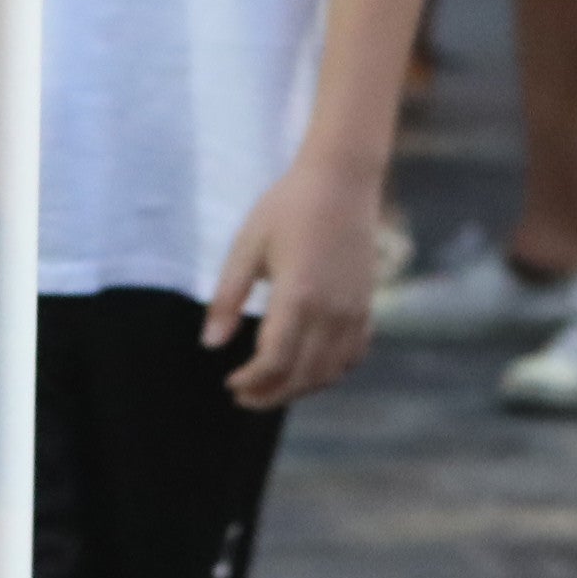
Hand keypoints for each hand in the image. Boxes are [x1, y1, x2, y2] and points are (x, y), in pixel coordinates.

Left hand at [204, 154, 384, 408]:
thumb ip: (227, 297)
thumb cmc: (287, 208)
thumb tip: (210, 344)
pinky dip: (329, 373)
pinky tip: (306, 370)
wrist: (341, 181)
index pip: (274, 362)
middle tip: (243, 397)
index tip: (230, 383)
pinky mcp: (366, 307)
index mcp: (298, 295)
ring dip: (298, 389)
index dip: (251, 382)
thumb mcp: (246, 245)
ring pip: (329, 373)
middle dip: (270, 395)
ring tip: (270, 387)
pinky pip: (351, 357)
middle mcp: (331, 311)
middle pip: (302, 376)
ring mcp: (354, 312)